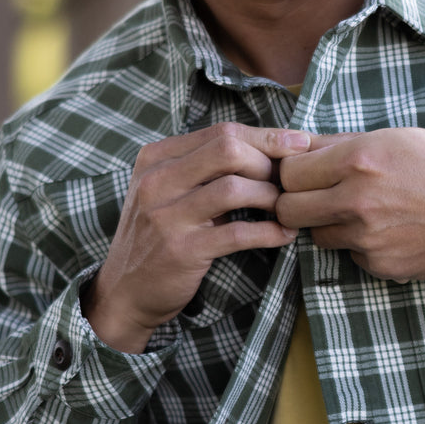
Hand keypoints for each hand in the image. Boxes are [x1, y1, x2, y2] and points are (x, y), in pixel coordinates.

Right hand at [85, 123, 309, 351]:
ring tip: (286, 207)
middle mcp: (157, 180)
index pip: (221, 132)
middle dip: (269, 162)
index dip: (267, 136)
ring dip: (271, 196)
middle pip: (228, 149)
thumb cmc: (159, 236)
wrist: (125, 291)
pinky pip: (237, 233)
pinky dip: (269, 232)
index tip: (300, 144)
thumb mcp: (170, 192)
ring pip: (234, 188)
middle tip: (289, 182)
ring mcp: (166, 215)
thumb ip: (205, 168)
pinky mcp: (182, 250)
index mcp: (156, 157)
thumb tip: (269, 148)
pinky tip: (284, 234)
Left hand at [275, 128, 424, 281]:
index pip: (288, 172)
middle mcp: (357, 201)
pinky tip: (388, 230)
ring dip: (329, 224)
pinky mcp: (380, 264)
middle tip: (317, 197)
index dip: (293, 172)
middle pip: (288, 209)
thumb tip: (300, 144)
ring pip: (317, 235)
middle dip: (296, 201)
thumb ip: (343, 143)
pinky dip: (360, 245)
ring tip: (361, 212)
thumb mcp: (397, 137)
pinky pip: (350, 254)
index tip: (305, 172)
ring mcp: (367, 238)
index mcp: (359, 160)